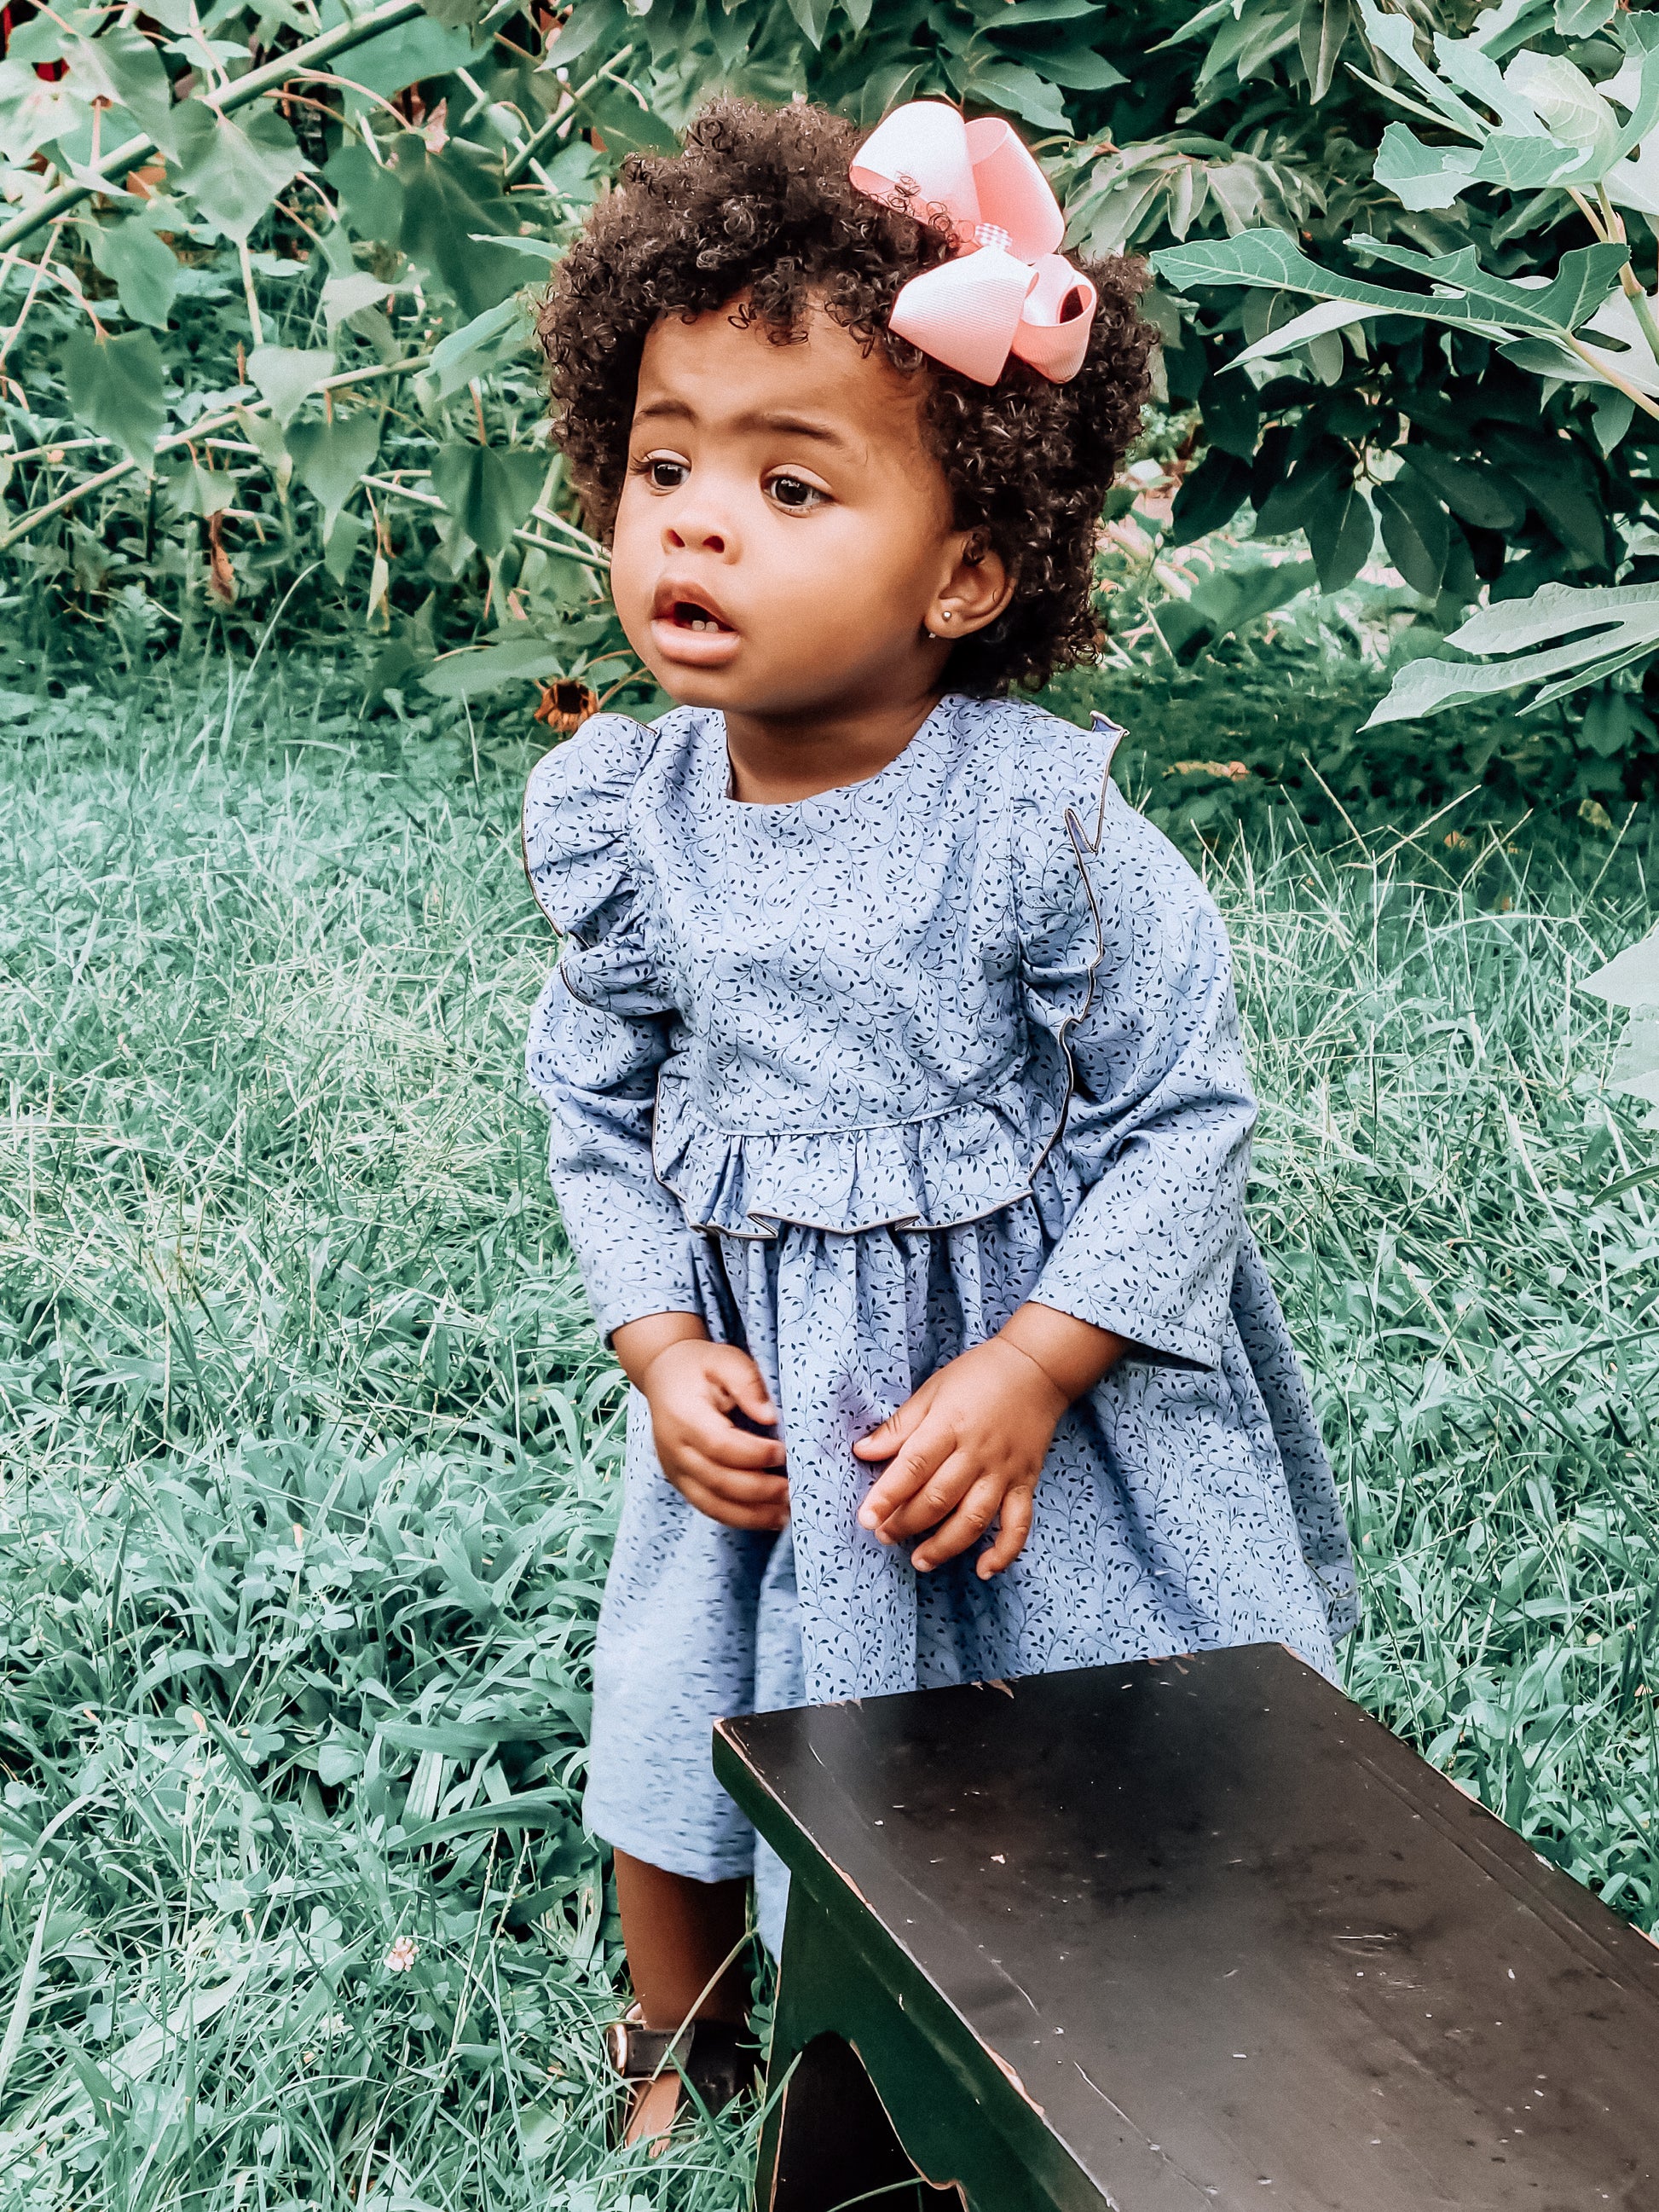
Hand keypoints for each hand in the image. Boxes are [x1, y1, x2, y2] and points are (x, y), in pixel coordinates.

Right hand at [613, 1316, 788, 1532]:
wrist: (664, 1376)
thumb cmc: (700, 1366)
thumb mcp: (725, 1359)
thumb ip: (747, 1382)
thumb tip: (770, 1416)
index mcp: (683, 1415)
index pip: (720, 1445)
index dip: (754, 1454)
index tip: (785, 1451)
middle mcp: (674, 1449)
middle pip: (718, 1480)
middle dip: (760, 1490)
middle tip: (795, 1489)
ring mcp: (675, 1470)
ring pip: (713, 1504)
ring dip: (752, 1514)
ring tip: (787, 1514)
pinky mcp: (681, 1483)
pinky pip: (709, 1509)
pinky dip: (740, 1518)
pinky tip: (769, 1519)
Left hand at [851, 1306, 1126, 1577]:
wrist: (1036, 1368)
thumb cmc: (977, 1376)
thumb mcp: (932, 1390)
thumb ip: (899, 1426)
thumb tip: (861, 1452)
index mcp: (949, 1425)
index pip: (913, 1466)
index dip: (887, 1496)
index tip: (866, 1519)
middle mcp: (977, 1452)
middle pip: (939, 1498)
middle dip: (907, 1523)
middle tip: (884, 1536)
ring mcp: (1004, 1471)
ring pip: (974, 1518)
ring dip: (945, 1545)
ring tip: (920, 1560)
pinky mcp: (1026, 1482)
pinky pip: (1019, 1524)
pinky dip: (1004, 1551)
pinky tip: (984, 1569)